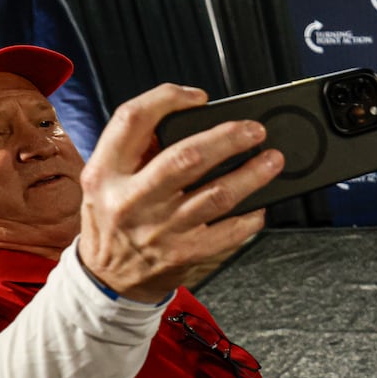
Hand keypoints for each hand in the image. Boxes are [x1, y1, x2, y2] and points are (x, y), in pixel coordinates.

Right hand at [77, 85, 282, 302]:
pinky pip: (228, 232)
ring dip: (253, 174)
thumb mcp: (104, 180)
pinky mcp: (184, 254)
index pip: (132, 119)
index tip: (198, 98)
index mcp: (105, 172)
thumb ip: (136, 148)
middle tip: (254, 130)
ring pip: (218, 195)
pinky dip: (250, 216)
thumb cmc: (113, 220)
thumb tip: (192, 118)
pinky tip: (259, 204)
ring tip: (272, 160)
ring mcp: (160, 230)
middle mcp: (131, 200)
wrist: (107, 279)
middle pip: (187, 157)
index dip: (167, 99)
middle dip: (229, 138)